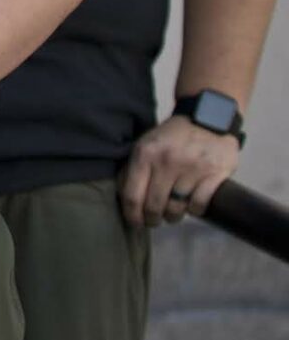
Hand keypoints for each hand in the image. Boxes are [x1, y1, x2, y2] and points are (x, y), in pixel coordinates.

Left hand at [121, 114, 242, 226]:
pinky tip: (190, 206)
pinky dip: (193, 210)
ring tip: (171, 215)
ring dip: (173, 216)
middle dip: (152, 219)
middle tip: (153, 221)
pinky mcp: (215, 174)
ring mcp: (193, 168)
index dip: (132, 215)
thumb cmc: (173, 136)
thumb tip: (124, 198)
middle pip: (154, 205)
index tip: (134, 222)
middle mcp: (168, 161)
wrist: (208, 117)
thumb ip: (135, 168)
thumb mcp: (147, 144)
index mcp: (146, 153)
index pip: (132, 195)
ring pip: (177, 207)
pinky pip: (199, 204)